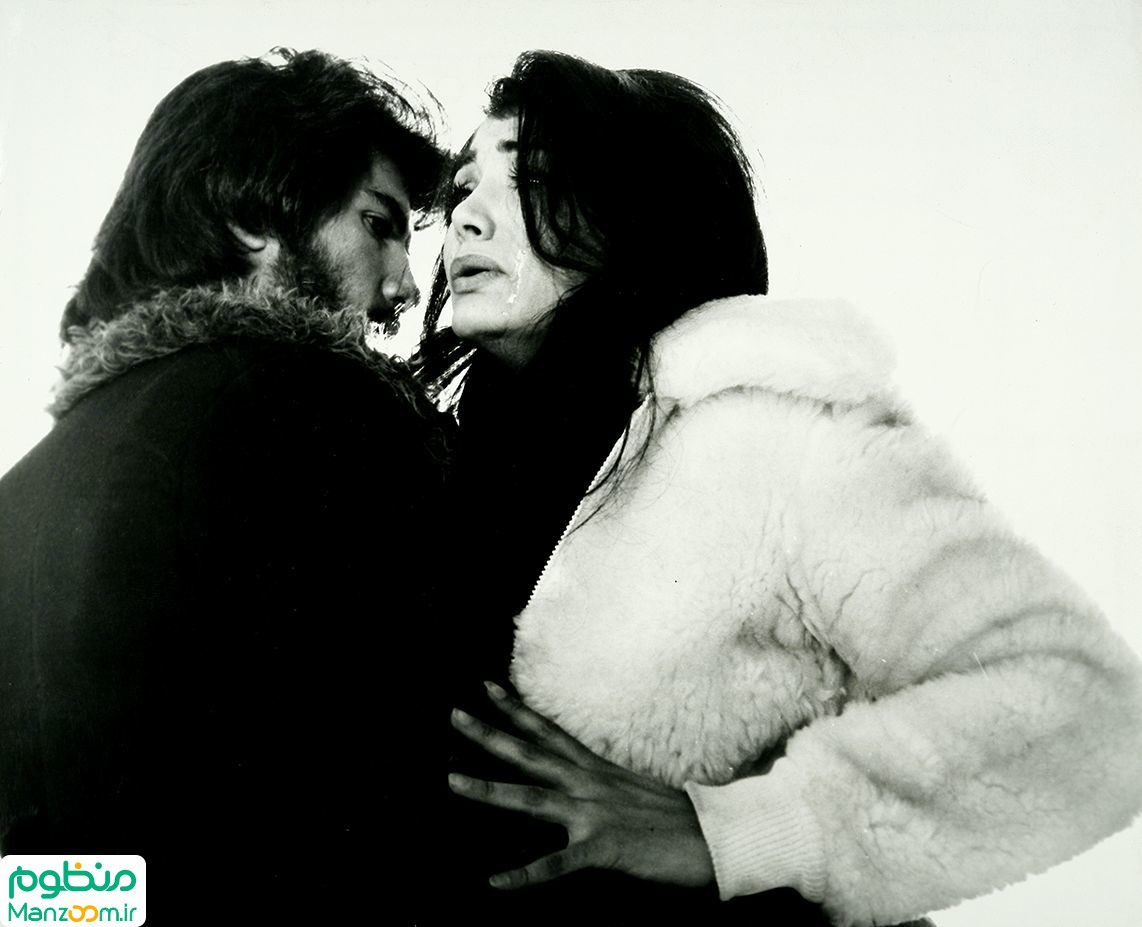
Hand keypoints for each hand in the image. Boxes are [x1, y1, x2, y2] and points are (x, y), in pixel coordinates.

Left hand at [448, 681, 715, 889]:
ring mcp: (593, 813)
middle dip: (490, 735)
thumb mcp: (631, 791)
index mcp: (594, 769)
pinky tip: (496, 883)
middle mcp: (588, 783)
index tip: (487, 688)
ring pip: (531, 799)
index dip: (516, 711)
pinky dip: (525, 875)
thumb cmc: (676, 817)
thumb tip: (582, 783)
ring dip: (490, 791)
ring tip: (452, 782)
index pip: (547, 733)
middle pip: (530, 754)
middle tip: (454, 714)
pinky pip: (557, 864)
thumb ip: (601, 786)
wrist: (714, 836)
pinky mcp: (603, 848)